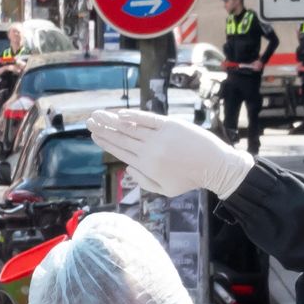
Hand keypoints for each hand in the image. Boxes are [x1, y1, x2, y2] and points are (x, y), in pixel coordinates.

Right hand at [88, 108, 253, 197]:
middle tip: (89, 121)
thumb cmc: (190, 179)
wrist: (214, 166)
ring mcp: (159, 137)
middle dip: (103, 129)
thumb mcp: (164, 190)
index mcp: (146, 167)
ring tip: (98, 115)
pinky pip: (147, 119)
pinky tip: (119, 113)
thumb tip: (127, 168)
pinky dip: (133, 116)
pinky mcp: (170, 125)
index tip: (94, 135)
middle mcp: (149, 151)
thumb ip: (144, 181)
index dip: (106, 143)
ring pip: (130, 127)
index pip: (121, 152)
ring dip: (112, 120)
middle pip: (121, 138)